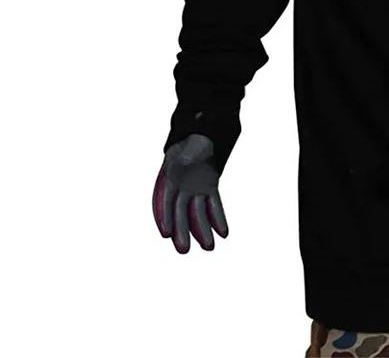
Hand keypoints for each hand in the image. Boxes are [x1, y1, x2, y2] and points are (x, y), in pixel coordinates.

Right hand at [152, 133, 228, 251]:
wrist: (201, 137)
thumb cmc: (190, 143)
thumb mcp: (187, 147)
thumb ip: (187, 155)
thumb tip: (188, 161)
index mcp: (169, 178)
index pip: (164, 201)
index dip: (164, 217)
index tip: (165, 233)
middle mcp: (180, 189)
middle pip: (179, 214)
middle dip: (181, 232)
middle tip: (183, 251)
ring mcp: (195, 191)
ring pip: (197, 215)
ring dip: (202, 231)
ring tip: (209, 247)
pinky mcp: (209, 191)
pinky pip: (213, 207)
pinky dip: (218, 219)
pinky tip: (224, 233)